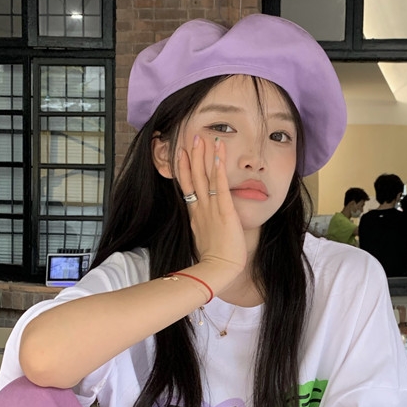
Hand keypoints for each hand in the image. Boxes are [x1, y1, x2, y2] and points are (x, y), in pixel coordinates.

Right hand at [177, 135, 247, 288]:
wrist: (218, 270)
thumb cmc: (215, 260)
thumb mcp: (206, 240)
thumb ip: (205, 229)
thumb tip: (206, 228)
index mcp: (196, 215)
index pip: (187, 186)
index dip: (184, 168)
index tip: (181, 153)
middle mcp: (201, 208)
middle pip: (194, 176)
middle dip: (193, 155)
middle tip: (193, 136)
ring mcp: (211, 209)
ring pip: (205, 177)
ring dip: (204, 156)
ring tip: (205, 138)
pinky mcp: (224, 211)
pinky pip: (220, 186)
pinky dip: (219, 170)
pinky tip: (219, 155)